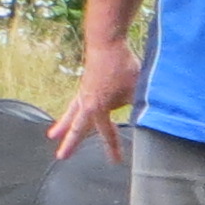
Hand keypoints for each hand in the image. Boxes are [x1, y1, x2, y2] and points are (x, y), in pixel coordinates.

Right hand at [49, 35, 138, 162]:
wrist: (105, 42)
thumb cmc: (121, 66)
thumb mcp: (136, 89)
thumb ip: (142, 106)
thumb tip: (152, 118)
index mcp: (98, 109)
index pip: (107, 133)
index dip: (112, 148)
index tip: (116, 161)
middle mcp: (87, 103)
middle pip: (77, 127)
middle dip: (70, 143)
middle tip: (61, 157)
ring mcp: (84, 92)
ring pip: (71, 114)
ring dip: (63, 125)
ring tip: (52, 135)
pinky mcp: (86, 83)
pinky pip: (75, 102)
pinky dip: (71, 111)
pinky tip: (72, 111)